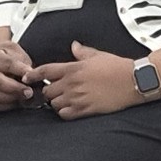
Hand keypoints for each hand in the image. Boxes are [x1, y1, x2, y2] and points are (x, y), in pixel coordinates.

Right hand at [0, 26, 38, 108]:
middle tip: (30, 92)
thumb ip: (23, 63)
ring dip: (12, 98)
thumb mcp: (15, 51)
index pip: (8, 64)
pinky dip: (7, 105)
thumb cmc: (5, 54)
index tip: (32, 75)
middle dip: (16, 89)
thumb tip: (32, 76)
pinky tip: (18, 102)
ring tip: (25, 98)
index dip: (21, 71)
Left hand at [30, 43, 148, 117]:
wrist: (133, 81)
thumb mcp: (98, 55)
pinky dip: (64, 113)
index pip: (45, 71)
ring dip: (56, 103)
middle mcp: (72, 83)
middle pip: (47, 90)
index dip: (33, 74)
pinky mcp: (85, 109)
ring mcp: (78, 98)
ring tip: (64, 100)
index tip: (27, 77)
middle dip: (48, 91)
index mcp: (73, 68)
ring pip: (54, 104)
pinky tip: (70, 109)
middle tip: (54, 91)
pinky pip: (65, 115)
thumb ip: (82, 52)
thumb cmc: (118, 67)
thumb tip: (74, 46)